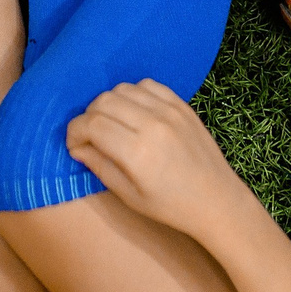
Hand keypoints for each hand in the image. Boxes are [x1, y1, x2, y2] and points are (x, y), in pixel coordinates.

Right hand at [64, 79, 251, 239]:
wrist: (216, 201)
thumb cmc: (171, 206)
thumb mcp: (129, 196)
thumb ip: (99, 166)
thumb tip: (77, 147)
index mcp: (138, 152)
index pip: (91, 124)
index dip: (74, 132)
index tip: (75, 145)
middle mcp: (153, 124)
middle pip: (103, 102)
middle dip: (88, 117)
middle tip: (91, 136)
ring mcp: (170, 111)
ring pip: (123, 89)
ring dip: (109, 104)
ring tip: (112, 125)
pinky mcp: (182, 105)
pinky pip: (148, 85)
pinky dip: (134, 94)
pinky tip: (135, 113)